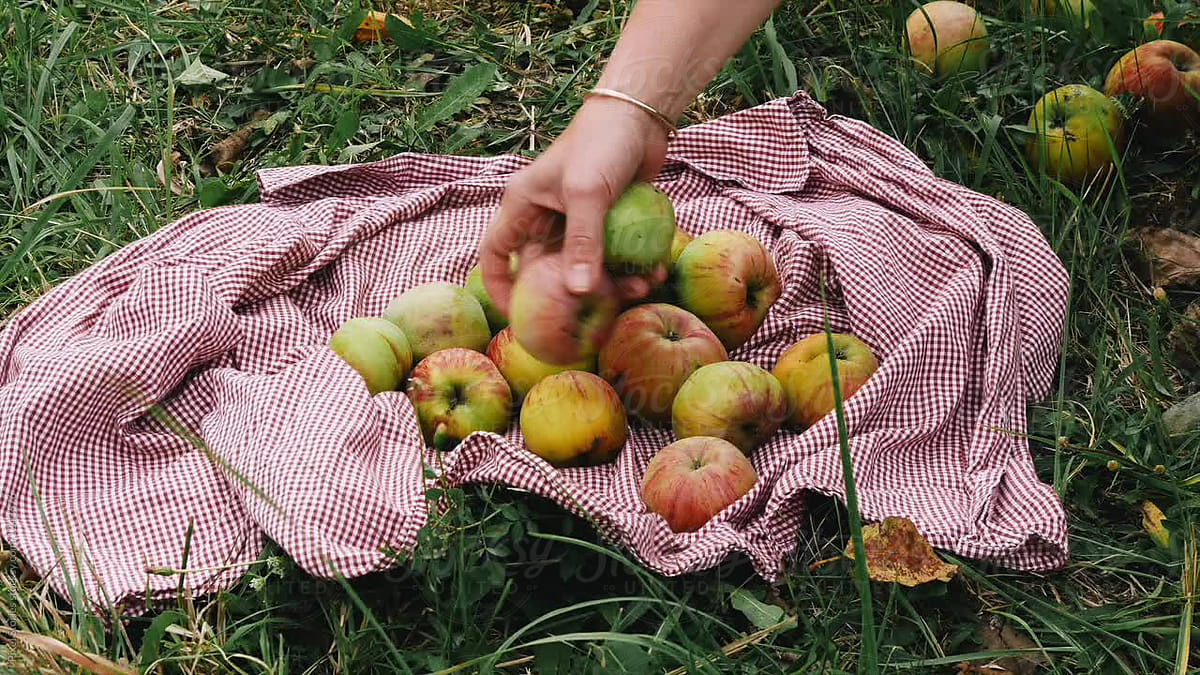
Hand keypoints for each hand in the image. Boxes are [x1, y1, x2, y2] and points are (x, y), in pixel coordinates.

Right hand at [479, 95, 670, 314]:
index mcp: (523, 207)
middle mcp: (544, 216)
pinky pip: (612, 255)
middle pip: (547, 270)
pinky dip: (631, 267)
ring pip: (585, 267)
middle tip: (598, 313)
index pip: (496, 254)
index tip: (520, 317)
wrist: (640, 115)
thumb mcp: (587, 194)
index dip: (500, 288)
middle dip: (573, 295)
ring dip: (613, 283)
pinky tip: (653, 273)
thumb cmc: (602, 144)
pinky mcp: (606, 221)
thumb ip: (583, 243)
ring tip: (642, 287)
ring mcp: (576, 220)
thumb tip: (578, 292)